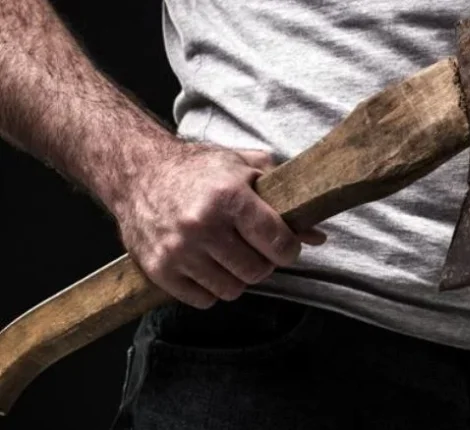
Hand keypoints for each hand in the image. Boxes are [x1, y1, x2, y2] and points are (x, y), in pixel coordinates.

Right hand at [112, 141, 325, 308]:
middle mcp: (202, 225)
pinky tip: (207, 266)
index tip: (286, 247)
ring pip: (232, 291)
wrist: (137, 172)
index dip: (289, 250)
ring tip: (230, 256)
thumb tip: (317, 236)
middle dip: (264, 264)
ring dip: (237, 278)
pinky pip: (203, 300)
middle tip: (255, 250)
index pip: (278, 243)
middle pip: (257, 271)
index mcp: (228, 197)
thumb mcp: (245, 169)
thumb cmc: (199, 170)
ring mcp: (178, 250)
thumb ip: (282, 198)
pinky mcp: (159, 270)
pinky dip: (210, 289)